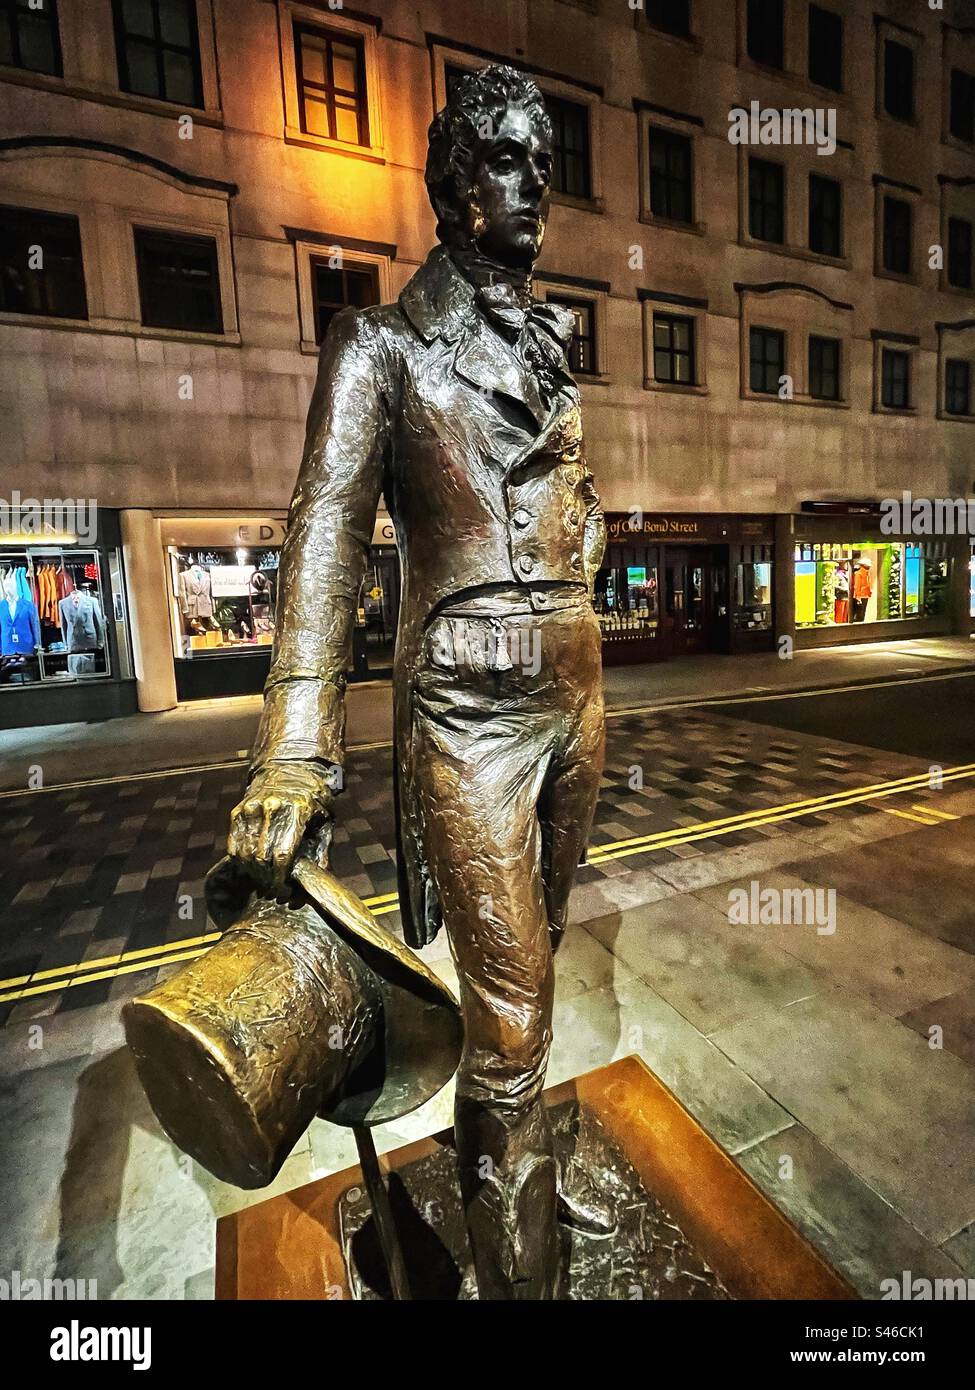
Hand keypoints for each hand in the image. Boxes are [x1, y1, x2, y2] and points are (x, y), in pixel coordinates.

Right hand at [227, 760, 333, 888]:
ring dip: (253, 872)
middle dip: (267, 878)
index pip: (283, 854)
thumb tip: (316, 878)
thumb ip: (321, 849)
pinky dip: (240, 859)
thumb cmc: (313, 798)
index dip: (282, 877)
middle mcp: (272, 808)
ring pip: (245, 853)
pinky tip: (250, 866)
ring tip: (263, 878)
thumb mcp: (325, 821)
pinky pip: (233, 844)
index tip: (284, 889)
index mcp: (297, 811)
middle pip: (262, 857)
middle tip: (274, 886)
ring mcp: (252, 808)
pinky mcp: (238, 810)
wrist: (292, 768)